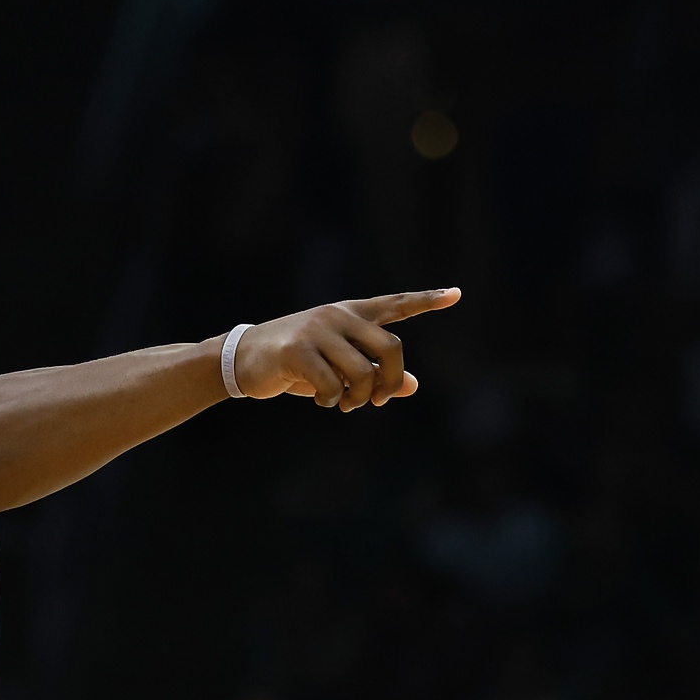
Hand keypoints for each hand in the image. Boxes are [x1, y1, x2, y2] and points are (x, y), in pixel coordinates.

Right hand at [233, 287, 460, 408]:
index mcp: (350, 314)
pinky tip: (323, 401)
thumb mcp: (336, 366)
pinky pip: (332, 385)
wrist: (243, 360)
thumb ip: (372, 372)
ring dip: (359, 398)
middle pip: (391, 346)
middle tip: (378, 400)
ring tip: (344, 404)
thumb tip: (411, 386)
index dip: (427, 301)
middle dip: (391, 380)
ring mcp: (318, 331)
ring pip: (363, 372)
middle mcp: (338, 316)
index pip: (395, 305)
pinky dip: (332, 401)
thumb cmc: (294, 364)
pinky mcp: (298, 350)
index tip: (456, 295)